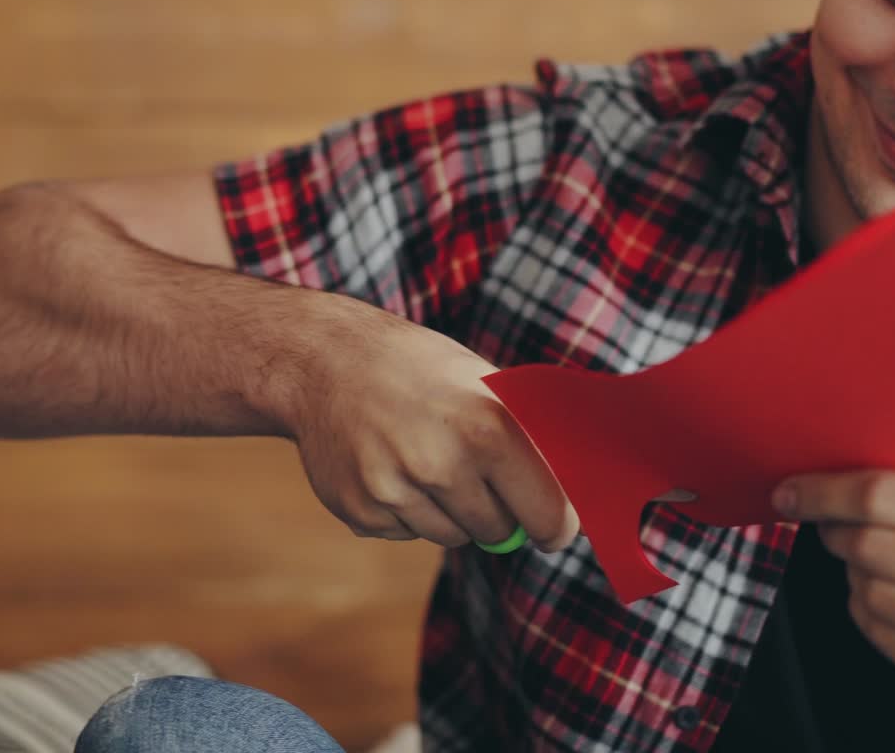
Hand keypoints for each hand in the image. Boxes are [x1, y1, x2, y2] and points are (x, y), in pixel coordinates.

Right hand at [292, 310, 578, 550]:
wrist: (322, 359)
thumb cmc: (414, 366)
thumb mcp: (477, 379)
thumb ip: (524, 434)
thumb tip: (572, 496)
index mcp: (484, 427)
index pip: (547, 513)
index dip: (556, 526)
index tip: (555, 530)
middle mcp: (439, 463)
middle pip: (498, 531)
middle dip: (495, 510)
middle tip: (471, 469)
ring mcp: (395, 490)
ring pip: (451, 536)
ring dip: (447, 509)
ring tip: (420, 455)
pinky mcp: (360, 509)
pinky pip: (405, 533)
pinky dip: (405, 509)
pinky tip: (386, 463)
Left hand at [775, 470, 894, 682]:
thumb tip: (849, 454)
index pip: (873, 497)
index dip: (821, 493)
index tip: (788, 493)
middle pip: (862, 546)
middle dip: (837, 533)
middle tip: (839, 523)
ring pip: (868, 592)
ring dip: (856, 572)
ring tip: (878, 557)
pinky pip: (882, 633)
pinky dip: (870, 610)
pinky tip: (886, 592)